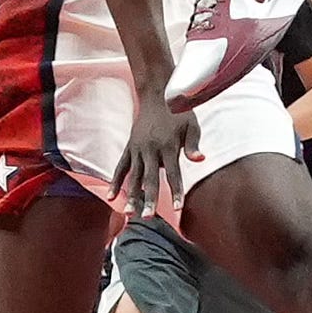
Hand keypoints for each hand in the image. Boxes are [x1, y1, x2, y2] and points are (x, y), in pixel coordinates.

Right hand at [118, 87, 201, 216]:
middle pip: (150, 178)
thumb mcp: (191, 125)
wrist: (157, 94)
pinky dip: (115, 182)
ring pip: (133, 176)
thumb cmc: (179, 112)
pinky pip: (121, 167)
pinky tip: (111, 198)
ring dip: (131, 196)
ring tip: (129, 214)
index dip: (176, 191)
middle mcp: (150, 149)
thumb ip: (193, 144)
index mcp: (168, 146)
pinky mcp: (129, 147)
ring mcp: (137, 149)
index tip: (178, 208)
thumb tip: (200, 160)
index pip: (173, 173)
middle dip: (149, 199)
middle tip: (147, 218)